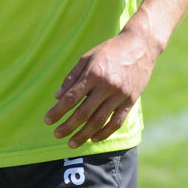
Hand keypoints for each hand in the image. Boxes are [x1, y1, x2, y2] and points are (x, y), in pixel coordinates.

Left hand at [44, 26, 158, 147]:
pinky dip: (105, 132)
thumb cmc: (109, 50)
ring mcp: (120, 94)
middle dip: (68, 126)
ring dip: (84, 134)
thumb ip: (72, 78)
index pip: (71, 98)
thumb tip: (57, 97)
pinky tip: (94, 138)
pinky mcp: (131, 100)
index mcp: (93, 73)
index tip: (47, 120)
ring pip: (99, 120)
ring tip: (72, 143)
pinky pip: (117, 121)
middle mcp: (106, 85)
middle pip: (83, 112)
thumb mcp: (87, 58)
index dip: (58, 111)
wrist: (140, 45)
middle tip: (57, 135)